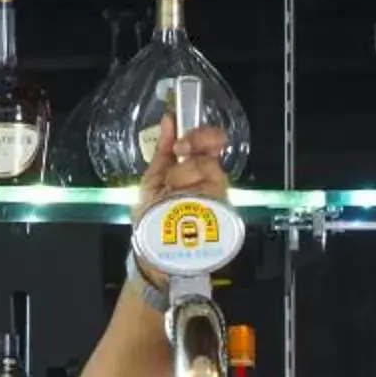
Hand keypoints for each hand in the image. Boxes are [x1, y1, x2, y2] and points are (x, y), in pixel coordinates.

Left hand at [131, 110, 233, 287]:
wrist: (153, 256)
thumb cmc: (153, 219)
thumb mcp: (152, 181)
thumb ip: (163, 152)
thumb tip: (169, 120)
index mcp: (196, 172)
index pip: (211, 145)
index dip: (201, 136)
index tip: (182, 143)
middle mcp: (212, 186)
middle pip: (211, 162)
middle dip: (189, 162)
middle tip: (173, 172)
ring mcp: (219, 204)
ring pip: (211, 177)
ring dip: (185, 182)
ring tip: (171, 198)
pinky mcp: (222, 222)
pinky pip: (212, 199)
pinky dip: (192, 199)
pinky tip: (182, 208)